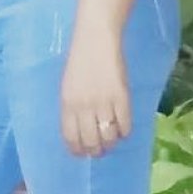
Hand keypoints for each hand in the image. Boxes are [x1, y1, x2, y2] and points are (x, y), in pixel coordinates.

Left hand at [60, 26, 130, 157]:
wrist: (96, 39)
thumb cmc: (80, 61)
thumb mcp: (68, 87)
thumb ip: (73, 109)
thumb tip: (80, 131)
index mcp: (67, 104)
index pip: (71, 138)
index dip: (78, 150)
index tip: (83, 154)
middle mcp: (84, 107)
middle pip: (91, 141)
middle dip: (96, 150)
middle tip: (101, 149)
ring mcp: (104, 103)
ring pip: (109, 136)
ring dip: (111, 143)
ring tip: (113, 139)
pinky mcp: (122, 97)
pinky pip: (125, 125)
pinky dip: (125, 132)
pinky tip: (123, 128)